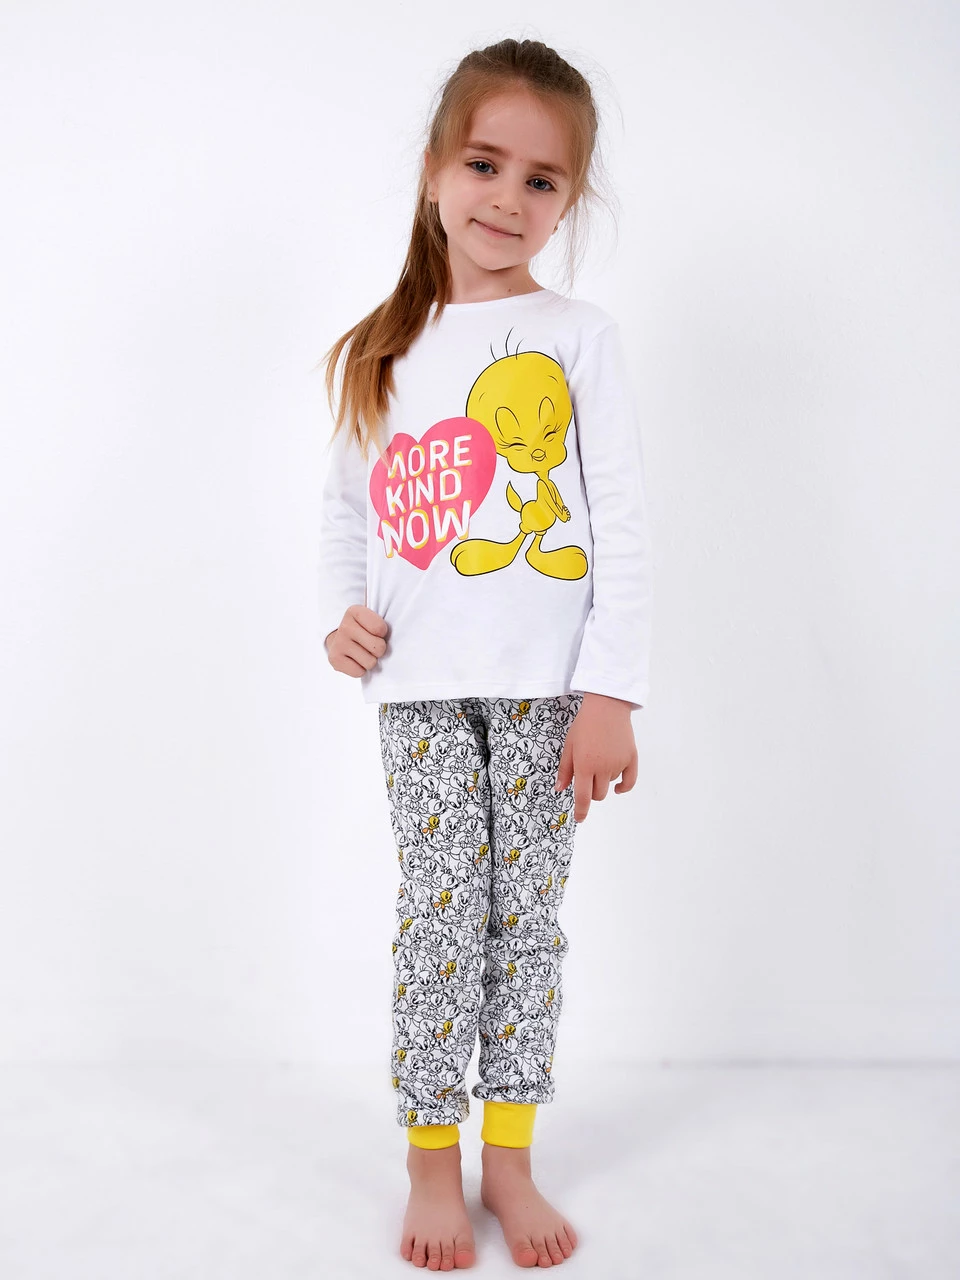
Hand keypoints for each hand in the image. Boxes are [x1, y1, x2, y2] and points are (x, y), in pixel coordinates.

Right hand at [325, 604, 388, 676]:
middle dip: (378, 649)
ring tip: (362, 652)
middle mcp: (344, 626)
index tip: (376, 632)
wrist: (339, 639)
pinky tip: (355, 660)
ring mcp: (338, 643)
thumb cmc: (363, 629)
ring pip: (370, 662)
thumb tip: (402, 635)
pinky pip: (359, 672)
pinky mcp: (334, 659)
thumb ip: (386, 619)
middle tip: (370, 645)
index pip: (380, 629)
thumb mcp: (372, 617)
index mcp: (354, 612)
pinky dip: (360, 669)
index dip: (383, 633)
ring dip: (370, 660)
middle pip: (378, 647)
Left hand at [554, 693, 637, 822]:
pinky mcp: (631, 759)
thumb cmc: (584, 725)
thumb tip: (560, 788)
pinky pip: (629, 782)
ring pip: (610, 785)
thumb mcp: (569, 746)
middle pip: (598, 794)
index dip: (581, 811)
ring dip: (603, 781)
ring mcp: (619, 764)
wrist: (606, 706)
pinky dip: (623, 787)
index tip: (580, 818)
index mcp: (585, 766)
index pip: (583, 797)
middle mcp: (603, 768)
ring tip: (599, 760)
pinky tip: (618, 788)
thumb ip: (565, 769)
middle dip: (591, 792)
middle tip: (587, 777)